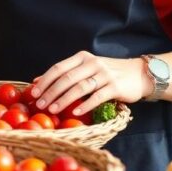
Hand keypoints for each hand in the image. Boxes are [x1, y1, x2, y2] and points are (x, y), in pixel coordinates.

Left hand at [31, 51, 152, 116]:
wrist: (137, 74)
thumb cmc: (107, 74)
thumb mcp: (86, 69)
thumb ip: (65, 74)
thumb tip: (37, 81)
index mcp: (82, 58)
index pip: (58, 68)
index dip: (45, 80)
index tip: (33, 93)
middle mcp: (92, 63)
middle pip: (67, 78)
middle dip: (51, 92)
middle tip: (40, 104)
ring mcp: (104, 74)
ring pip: (80, 87)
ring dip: (64, 99)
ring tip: (53, 110)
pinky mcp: (115, 86)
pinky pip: (97, 96)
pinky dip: (85, 105)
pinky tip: (76, 113)